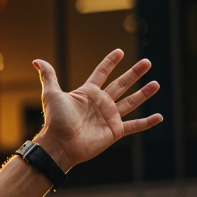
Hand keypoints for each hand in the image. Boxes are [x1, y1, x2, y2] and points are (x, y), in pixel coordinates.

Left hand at [30, 49, 162, 170]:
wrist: (60, 144)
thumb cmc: (55, 120)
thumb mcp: (52, 94)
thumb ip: (48, 76)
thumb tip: (37, 60)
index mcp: (88, 93)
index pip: (102, 73)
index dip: (110, 62)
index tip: (119, 51)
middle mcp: (101, 103)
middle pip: (121, 84)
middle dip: (134, 73)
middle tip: (147, 62)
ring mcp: (109, 117)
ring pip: (131, 102)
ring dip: (144, 93)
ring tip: (156, 84)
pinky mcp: (115, 131)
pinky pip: (134, 125)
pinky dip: (147, 123)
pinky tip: (159, 117)